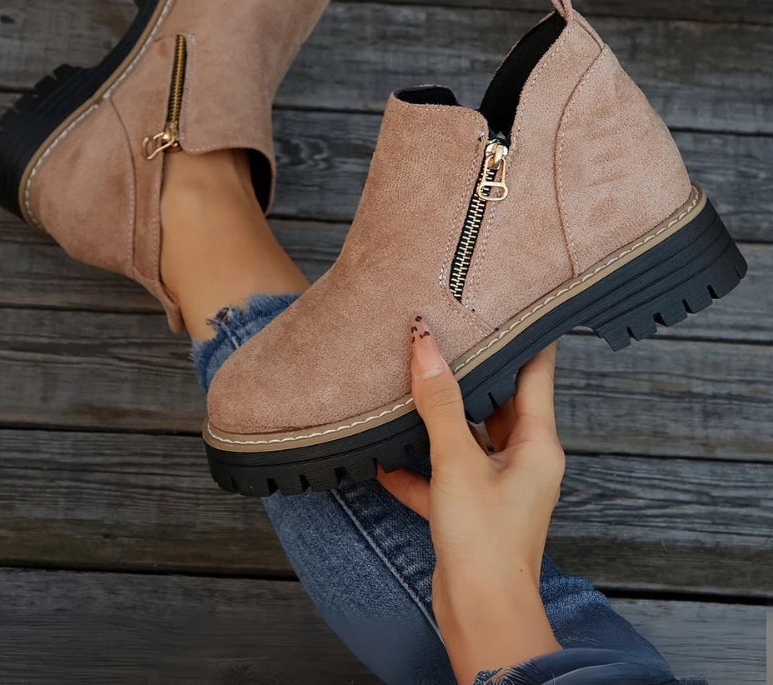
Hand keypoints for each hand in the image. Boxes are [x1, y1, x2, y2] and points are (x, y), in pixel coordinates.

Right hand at [377, 317, 563, 682]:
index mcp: (538, 443)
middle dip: (473, 371)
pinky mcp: (471, 511)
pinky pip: (444, 476)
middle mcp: (524, 461)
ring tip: (414, 382)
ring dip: (441, 418)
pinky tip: (385, 458)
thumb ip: (439, 402)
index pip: (536, 372)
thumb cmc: (485, 545)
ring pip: (469, 437)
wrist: (480, 621)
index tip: (509, 301)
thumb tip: (426, 344)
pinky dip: (419, 466)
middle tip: (447, 334)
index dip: (526, 335)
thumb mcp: (457, 462)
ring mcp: (498, 487)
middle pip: (500, 401)